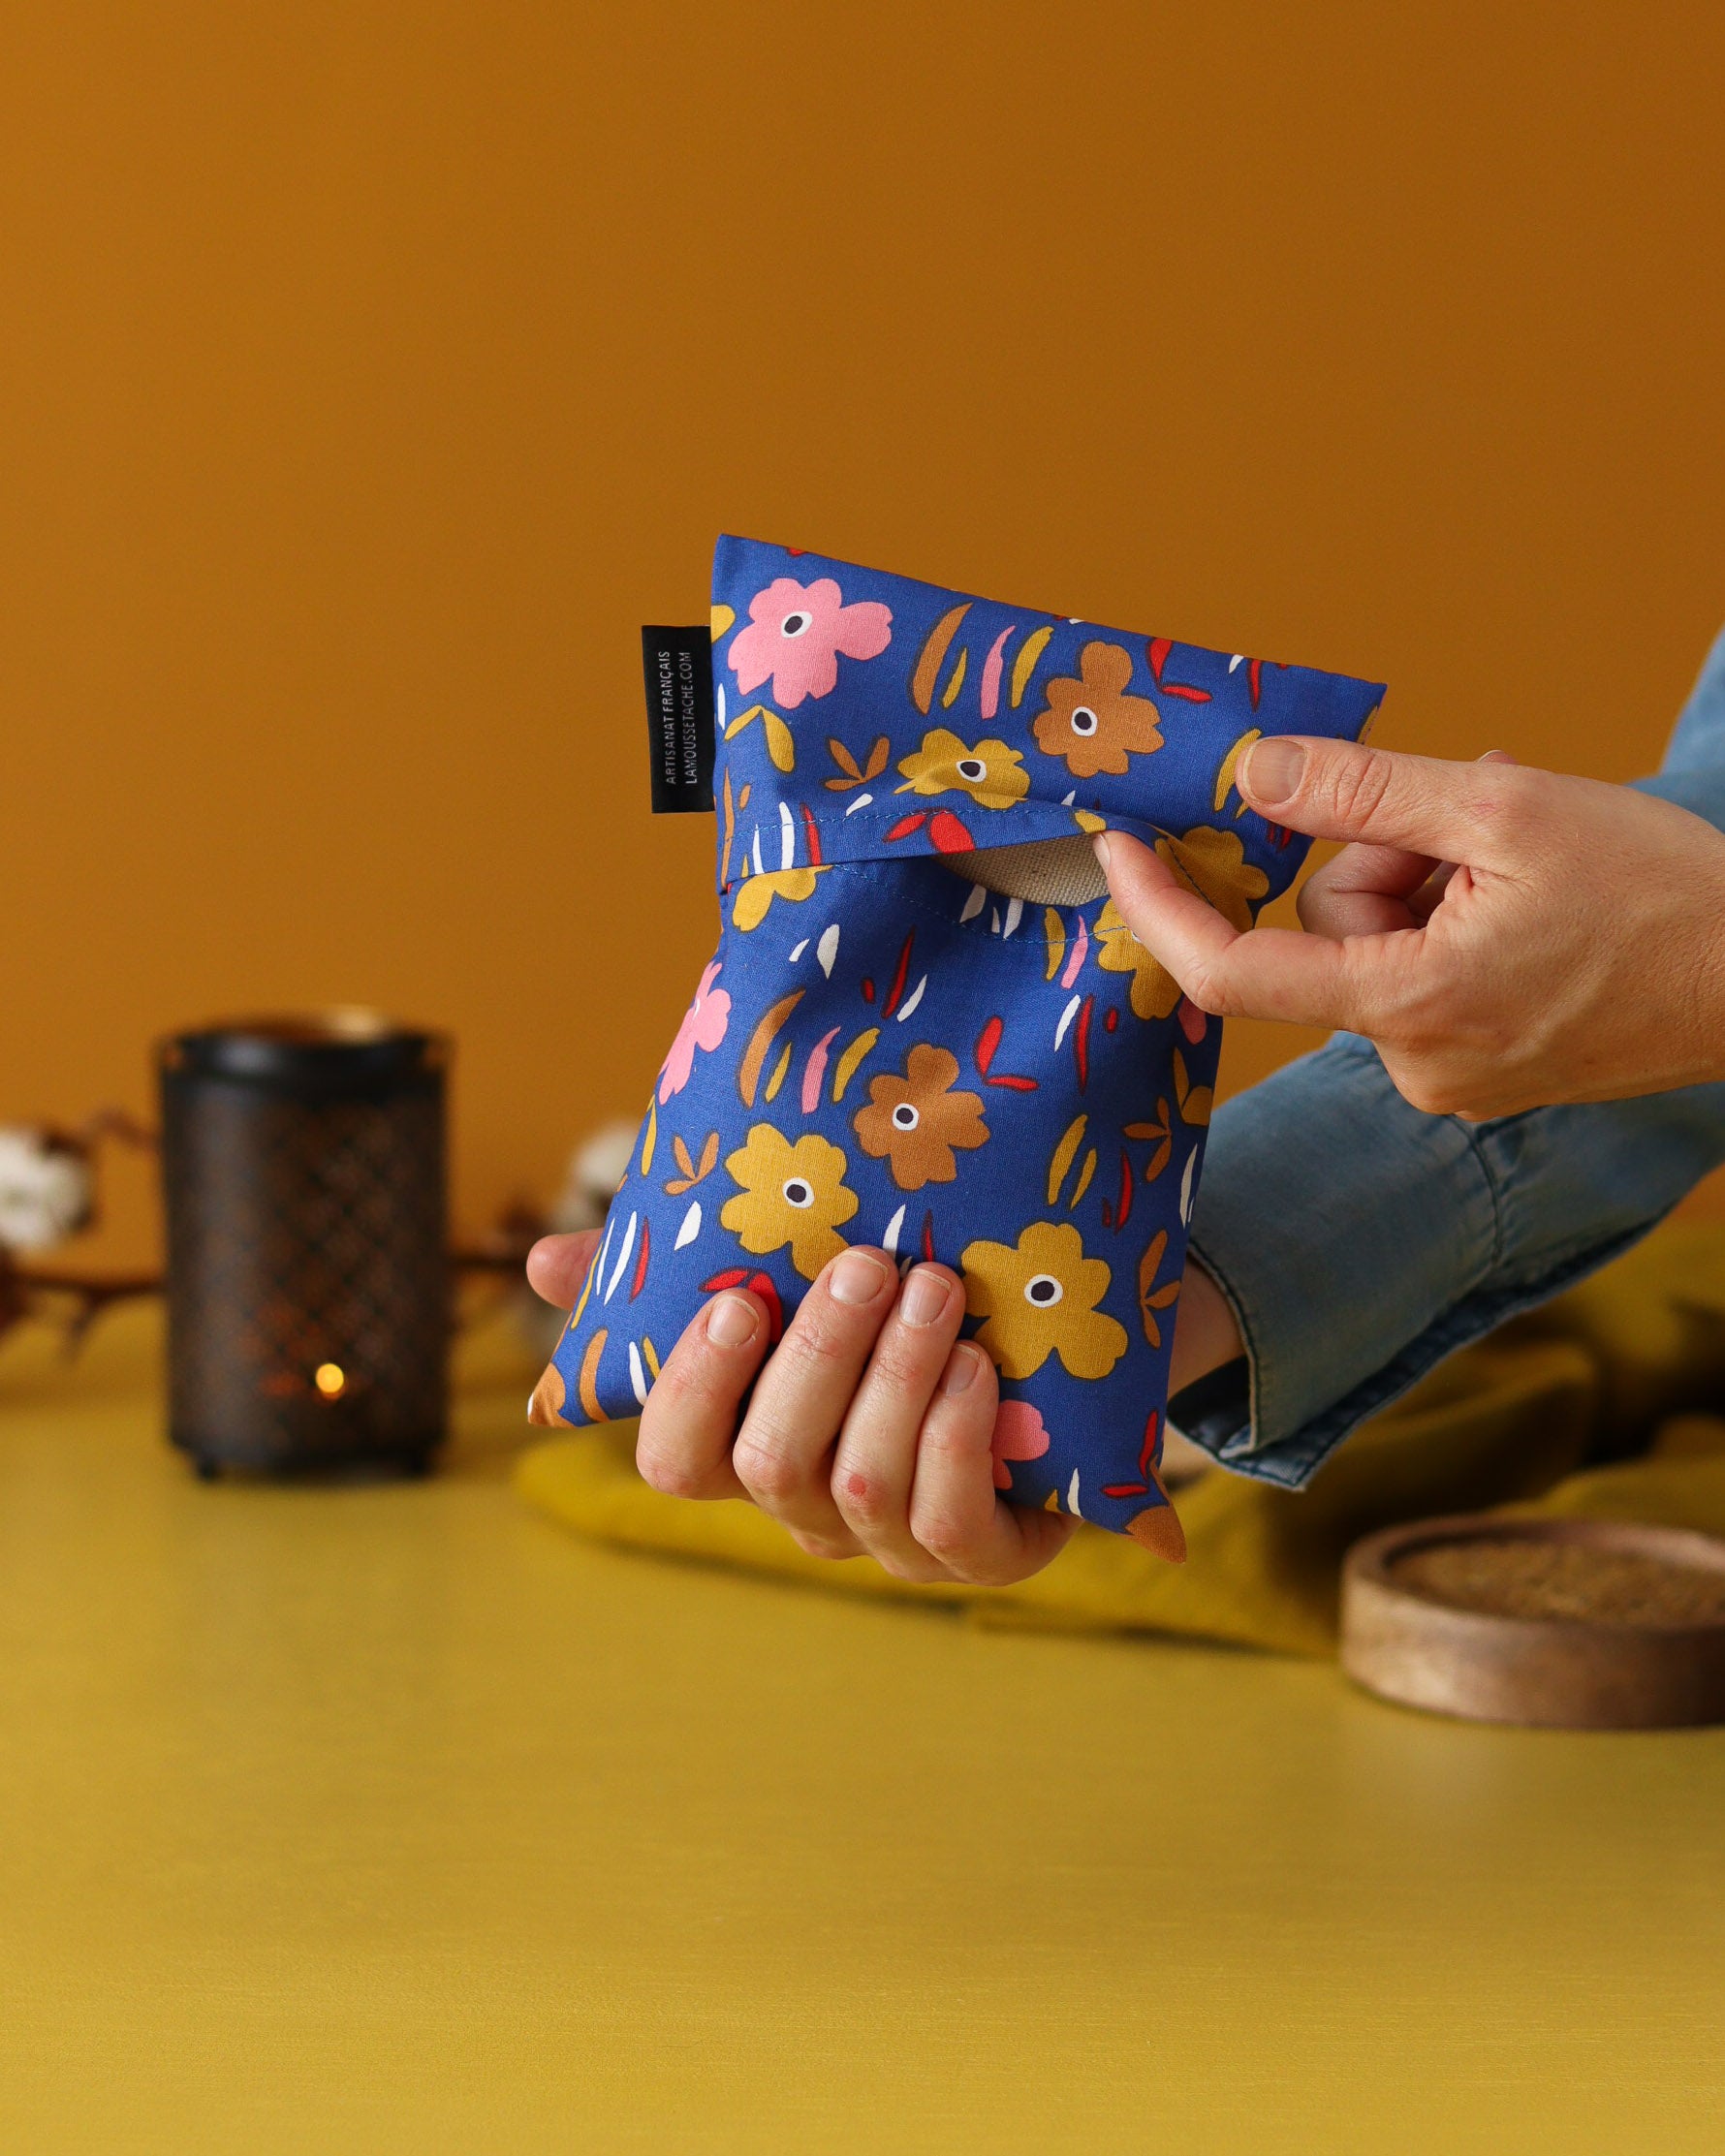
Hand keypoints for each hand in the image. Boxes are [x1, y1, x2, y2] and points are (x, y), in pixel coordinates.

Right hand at [525, 1233, 1242, 1581]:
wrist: (1042, 1357)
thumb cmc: (883, 1315)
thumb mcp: (782, 1276)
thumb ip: (664, 1272)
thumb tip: (543, 1262)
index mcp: (745, 1450)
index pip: (677, 1460)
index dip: (694, 1391)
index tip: (735, 1303)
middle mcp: (807, 1511)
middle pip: (769, 1465)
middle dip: (816, 1359)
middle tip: (866, 1265)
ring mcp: (892, 1544)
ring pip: (861, 1481)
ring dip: (894, 1377)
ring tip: (933, 1288)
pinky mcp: (981, 1556)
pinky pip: (948, 1521)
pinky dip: (955, 1436)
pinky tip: (975, 1364)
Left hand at [1094, 735, 1724, 1119]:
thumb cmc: (1663, 893)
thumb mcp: (1503, 808)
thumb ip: (1362, 792)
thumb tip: (1251, 771)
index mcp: (1409, 1006)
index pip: (1233, 971)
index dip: (1162, 908)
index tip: (1121, 848)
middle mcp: (1415, 1063)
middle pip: (1328, 928)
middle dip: (1382, 857)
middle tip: (1476, 824)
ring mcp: (1449, 1078)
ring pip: (1376, 944)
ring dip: (1428, 880)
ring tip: (1524, 863)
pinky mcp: (1479, 1073)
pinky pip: (1419, 974)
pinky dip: (1452, 919)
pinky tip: (1527, 896)